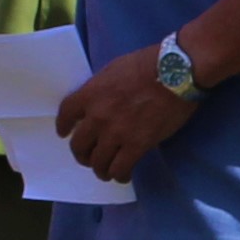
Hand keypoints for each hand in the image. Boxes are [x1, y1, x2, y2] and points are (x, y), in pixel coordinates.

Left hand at [53, 49, 195, 178]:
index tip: (65, 134)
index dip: (63, 126)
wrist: (176, 73)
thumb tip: (100, 101)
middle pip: (79, 145)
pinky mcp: (137, 146)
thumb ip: (102, 88)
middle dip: (82, 155)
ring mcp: (116, 133)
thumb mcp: (115, 68)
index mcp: (90, 94)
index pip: (66, 115)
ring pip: (98, 163)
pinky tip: (124, 175)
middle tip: (89, 158)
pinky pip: (120, 169)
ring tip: (107, 171)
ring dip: (100, 169)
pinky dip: (120, 175)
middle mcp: (98, 117)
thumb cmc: (148, 63)